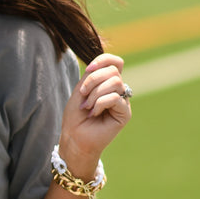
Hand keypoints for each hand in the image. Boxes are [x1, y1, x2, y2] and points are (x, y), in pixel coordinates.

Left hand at [59, 53, 131, 175]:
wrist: (74, 138)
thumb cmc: (75, 116)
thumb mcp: (80, 90)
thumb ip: (92, 75)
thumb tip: (103, 64)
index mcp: (107, 83)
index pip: (115, 62)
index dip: (102, 60)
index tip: (87, 69)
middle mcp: (117, 90)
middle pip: (113, 70)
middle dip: (93, 80)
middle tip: (83, 96)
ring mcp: (122, 101)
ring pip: (115, 82)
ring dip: (95, 93)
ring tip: (87, 107)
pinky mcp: (125, 113)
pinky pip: (115, 98)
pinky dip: (100, 103)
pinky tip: (93, 114)